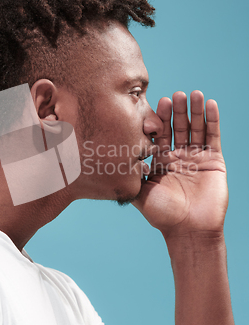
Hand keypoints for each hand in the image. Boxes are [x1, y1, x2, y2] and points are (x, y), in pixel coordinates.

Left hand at [132, 91, 227, 240]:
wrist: (189, 230)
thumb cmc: (162, 214)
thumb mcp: (139, 192)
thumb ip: (129, 174)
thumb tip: (111, 158)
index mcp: (161, 161)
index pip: (160, 134)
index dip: (159, 119)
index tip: (157, 102)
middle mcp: (178, 156)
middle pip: (178, 127)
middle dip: (177, 111)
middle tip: (175, 95)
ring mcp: (196, 157)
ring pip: (196, 128)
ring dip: (195, 110)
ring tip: (193, 94)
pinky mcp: (214, 160)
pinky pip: (213, 136)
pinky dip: (212, 120)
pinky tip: (209, 104)